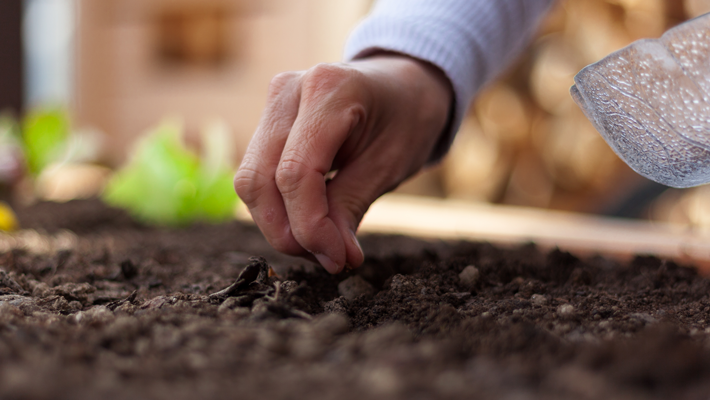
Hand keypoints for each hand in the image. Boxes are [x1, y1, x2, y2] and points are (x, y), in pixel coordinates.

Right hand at [234, 54, 452, 272]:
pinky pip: (258, 175)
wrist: (405, 85)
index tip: (337, 260)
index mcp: (328, 90)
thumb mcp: (388, 166)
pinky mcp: (268, 120)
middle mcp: (288, 90)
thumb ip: (350, 209)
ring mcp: (273, 103)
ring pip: (251, 181)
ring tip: (323, 244)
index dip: (310, 226)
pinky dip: (279, 208)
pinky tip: (312, 222)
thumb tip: (331, 260)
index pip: (295, 173)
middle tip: (328, 259)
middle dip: (288, 232)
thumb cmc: (407, 118)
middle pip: (260, 180)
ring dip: (280, 225)